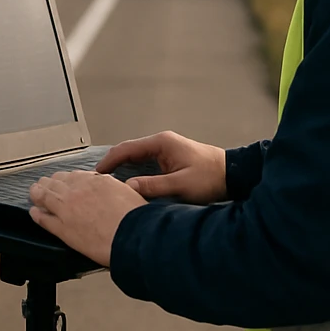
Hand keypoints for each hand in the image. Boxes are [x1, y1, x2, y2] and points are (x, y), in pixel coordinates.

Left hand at [28, 170, 144, 266]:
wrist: (131, 236)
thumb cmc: (135, 217)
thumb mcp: (128, 192)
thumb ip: (114, 187)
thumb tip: (112, 187)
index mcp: (94, 181)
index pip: (74, 176)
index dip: (66, 178)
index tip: (64, 180)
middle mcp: (77, 192)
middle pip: (56, 183)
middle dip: (49, 183)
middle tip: (44, 183)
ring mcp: (67, 209)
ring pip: (45, 197)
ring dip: (37, 193)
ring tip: (33, 192)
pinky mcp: (62, 228)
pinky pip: (43, 219)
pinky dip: (36, 214)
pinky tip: (33, 212)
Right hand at [96, 130, 226, 203]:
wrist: (232, 175)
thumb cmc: (211, 177)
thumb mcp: (180, 185)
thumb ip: (153, 186)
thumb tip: (127, 188)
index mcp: (161, 143)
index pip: (126, 149)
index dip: (109, 161)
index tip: (96, 174)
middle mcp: (161, 143)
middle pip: (128, 152)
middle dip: (112, 165)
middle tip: (98, 181)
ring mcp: (165, 150)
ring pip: (136, 158)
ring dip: (122, 169)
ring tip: (108, 183)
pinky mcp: (170, 159)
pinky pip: (145, 163)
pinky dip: (133, 171)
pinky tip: (128, 184)